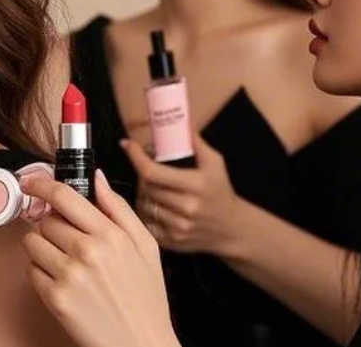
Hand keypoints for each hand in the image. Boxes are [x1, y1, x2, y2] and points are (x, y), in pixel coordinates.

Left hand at [21, 172, 178, 346]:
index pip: (64, 196)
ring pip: (32, 243)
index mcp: (111, 235)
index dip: (41, 184)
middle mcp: (87, 252)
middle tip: (70, 243)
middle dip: (53, 227)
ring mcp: (69, 276)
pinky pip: (31, 271)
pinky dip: (41, 274)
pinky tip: (64, 283)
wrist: (141, 343)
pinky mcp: (55, 299)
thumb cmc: (146, 298)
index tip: (30, 182)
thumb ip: (119, 209)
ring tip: (66, 263)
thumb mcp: (146, 247)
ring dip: (43, 249)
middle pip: (46, 220)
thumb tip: (97, 178)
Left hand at [123, 135, 245, 255]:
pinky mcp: (171, 241)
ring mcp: (178, 227)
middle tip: (146, 167)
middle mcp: (186, 208)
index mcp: (196, 186)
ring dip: (142, 193)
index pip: (152, 172)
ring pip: (143, 205)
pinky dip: (144, 212)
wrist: (232, 229)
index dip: (135, 156)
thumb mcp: (215, 164)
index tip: (127, 144)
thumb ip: (196, 142)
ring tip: (152, 186)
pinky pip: (145, 223)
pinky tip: (153, 204)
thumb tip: (180, 119)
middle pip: (145, 187)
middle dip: (142, 174)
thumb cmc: (221, 192)